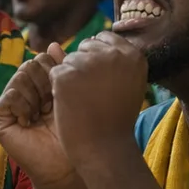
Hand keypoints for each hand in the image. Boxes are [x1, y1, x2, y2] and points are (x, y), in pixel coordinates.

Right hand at [0, 45, 80, 188]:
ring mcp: (6, 105)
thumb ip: (60, 70)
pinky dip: (24, 106)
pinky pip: (10, 94)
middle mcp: (19, 92)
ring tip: (40, 115)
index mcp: (36, 86)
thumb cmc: (71, 132)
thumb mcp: (68, 95)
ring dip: (36, 96)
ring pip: (20, 77)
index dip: (55, 73)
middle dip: (45, 84)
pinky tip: (30, 121)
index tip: (62, 95)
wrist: (65, 166)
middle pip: (30, 65)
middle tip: (50, 106)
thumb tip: (52, 43)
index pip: (41, 60)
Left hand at [49, 31, 148, 173]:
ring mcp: (88, 63)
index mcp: (133, 54)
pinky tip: (73, 104)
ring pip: (69, 60)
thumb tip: (54, 44)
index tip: (103, 82)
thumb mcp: (124, 83)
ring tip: (86, 101)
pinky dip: (59, 89)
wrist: (106, 149)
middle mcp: (113, 53)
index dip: (99, 60)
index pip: (105, 39)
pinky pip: (55, 73)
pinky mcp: (66, 75)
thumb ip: (105, 59)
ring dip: (72, 78)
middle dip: (84, 67)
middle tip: (95, 95)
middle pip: (86, 47)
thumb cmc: (115, 120)